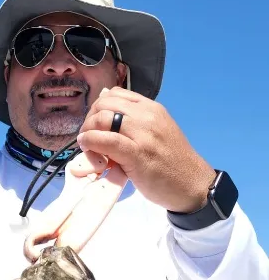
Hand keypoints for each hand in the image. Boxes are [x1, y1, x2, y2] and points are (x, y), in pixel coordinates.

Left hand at [77, 86, 214, 212]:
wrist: (192, 184)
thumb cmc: (172, 162)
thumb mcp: (156, 131)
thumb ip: (134, 120)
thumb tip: (105, 104)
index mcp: (152, 108)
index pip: (115, 94)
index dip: (98, 108)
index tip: (95, 125)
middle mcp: (147, 115)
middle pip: (104, 104)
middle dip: (89, 119)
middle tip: (88, 137)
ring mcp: (143, 134)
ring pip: (102, 118)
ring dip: (87, 131)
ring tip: (88, 145)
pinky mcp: (137, 154)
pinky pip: (106, 140)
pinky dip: (91, 142)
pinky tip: (89, 149)